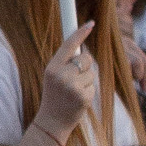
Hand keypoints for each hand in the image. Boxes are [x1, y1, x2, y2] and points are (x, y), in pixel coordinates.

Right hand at [33, 27, 100, 145]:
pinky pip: (93, 86)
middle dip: (84, 66)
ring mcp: (72, 87)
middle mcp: (61, 75)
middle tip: (74, 79)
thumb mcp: (53, 77)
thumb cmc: (54, 96)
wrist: (52, 121)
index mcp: (52, 67)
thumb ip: (65, 63)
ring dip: (86, 81)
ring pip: (91, 73)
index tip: (91, 24)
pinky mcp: (83, 97)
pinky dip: (89, 92)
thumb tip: (82, 48)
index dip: (80, 33)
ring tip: (74, 92)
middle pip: (85, 59)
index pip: (68, 45)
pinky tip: (78, 100)